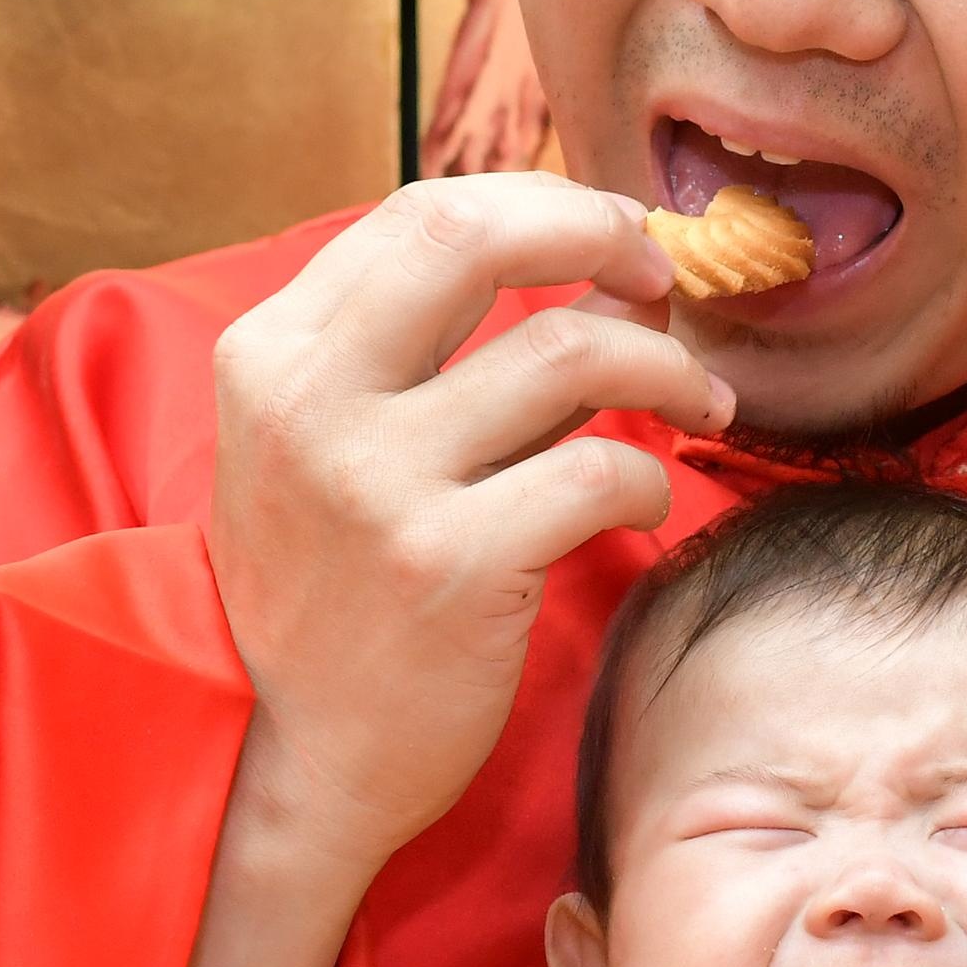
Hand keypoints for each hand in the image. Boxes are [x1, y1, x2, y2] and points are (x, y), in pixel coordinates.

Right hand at [188, 180, 735, 966]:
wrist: (296, 763)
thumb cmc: (330, 594)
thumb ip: (402, 347)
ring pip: (572, 352)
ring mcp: (379, 485)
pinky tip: (640, 503)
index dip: (542, 204)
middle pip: (482, 236)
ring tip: (694, 400)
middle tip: (662, 277)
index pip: (424, 213)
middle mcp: (312, 403)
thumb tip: (565, 243)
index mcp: (272, 354)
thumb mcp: (316, 446)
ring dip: (665, 364)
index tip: (612, 237)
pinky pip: (601, 471)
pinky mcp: (455, 567)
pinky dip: (647, 478)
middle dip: (600, 232)